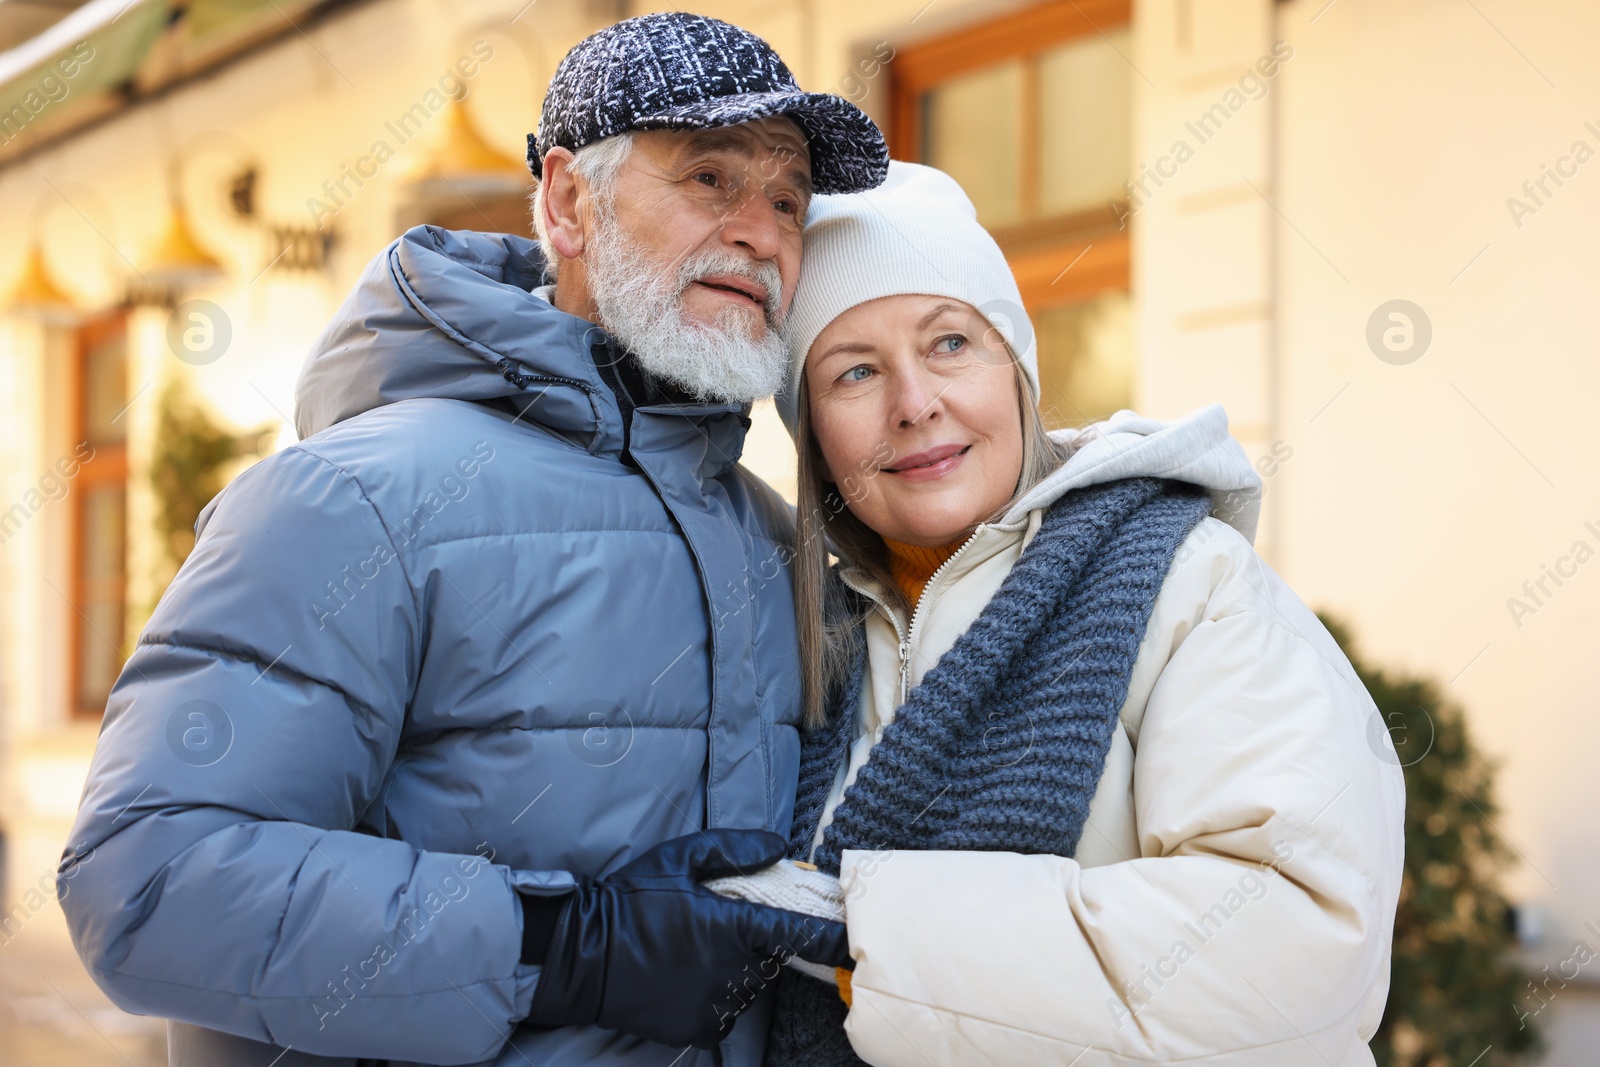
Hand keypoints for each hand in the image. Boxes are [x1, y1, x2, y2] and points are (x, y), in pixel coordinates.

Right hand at [524, 828, 850, 1048]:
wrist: (582, 956)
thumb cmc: (631, 901)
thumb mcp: (679, 859)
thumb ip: (733, 850)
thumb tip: (780, 845)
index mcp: (731, 927)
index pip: (796, 932)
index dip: (829, 937)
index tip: (854, 941)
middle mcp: (731, 970)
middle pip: (767, 958)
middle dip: (753, 944)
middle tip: (713, 928)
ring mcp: (715, 1004)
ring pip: (745, 986)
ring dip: (732, 971)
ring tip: (689, 952)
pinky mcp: (698, 1029)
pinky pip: (723, 1013)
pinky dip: (714, 998)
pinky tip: (682, 978)